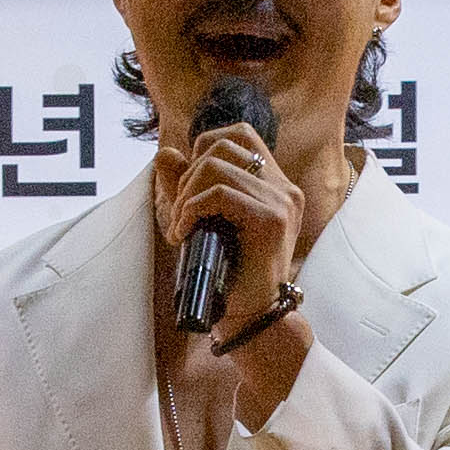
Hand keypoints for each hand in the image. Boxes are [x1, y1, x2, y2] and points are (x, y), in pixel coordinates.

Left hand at [155, 113, 317, 353]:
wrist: (250, 314)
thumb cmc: (226, 271)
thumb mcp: (200, 220)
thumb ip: (184, 185)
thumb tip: (165, 153)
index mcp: (275, 183)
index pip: (239, 134)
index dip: (204, 149)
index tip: (189, 187)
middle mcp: (284, 188)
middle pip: (223, 144)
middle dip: (188, 174)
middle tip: (180, 213)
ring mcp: (282, 202)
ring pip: (216, 166)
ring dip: (185, 194)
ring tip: (181, 225)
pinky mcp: (272, 220)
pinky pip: (218, 194)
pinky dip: (191, 210)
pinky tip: (183, 233)